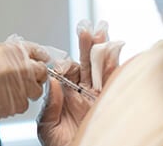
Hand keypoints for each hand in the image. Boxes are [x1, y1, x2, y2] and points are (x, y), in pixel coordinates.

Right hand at [0, 35, 48, 143]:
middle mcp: (19, 68)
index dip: (39, 56)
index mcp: (11, 51)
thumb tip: (16, 58)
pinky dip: (15, 103)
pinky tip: (1, 99)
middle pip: (41, 72)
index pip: (37, 52)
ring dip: (26, 91)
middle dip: (35, 75)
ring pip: (34, 91)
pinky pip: (22, 105)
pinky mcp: (13, 106)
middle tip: (24, 78)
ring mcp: (18, 88)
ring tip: (8, 91)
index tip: (39, 60)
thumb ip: (5, 54)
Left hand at [37, 21, 122, 145]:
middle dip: (86, 44)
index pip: (65, 71)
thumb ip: (49, 105)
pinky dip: (115, 64)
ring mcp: (97, 94)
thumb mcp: (47, 127)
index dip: (65, 64)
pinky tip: (115, 49)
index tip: (64, 65)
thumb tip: (53, 82)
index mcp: (64, 94)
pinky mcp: (110, 100)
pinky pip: (114, 79)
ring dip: (101, 47)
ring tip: (101, 30)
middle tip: (86, 27)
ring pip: (100, 67)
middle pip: (85, 63)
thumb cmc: (61, 145)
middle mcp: (81, 91)